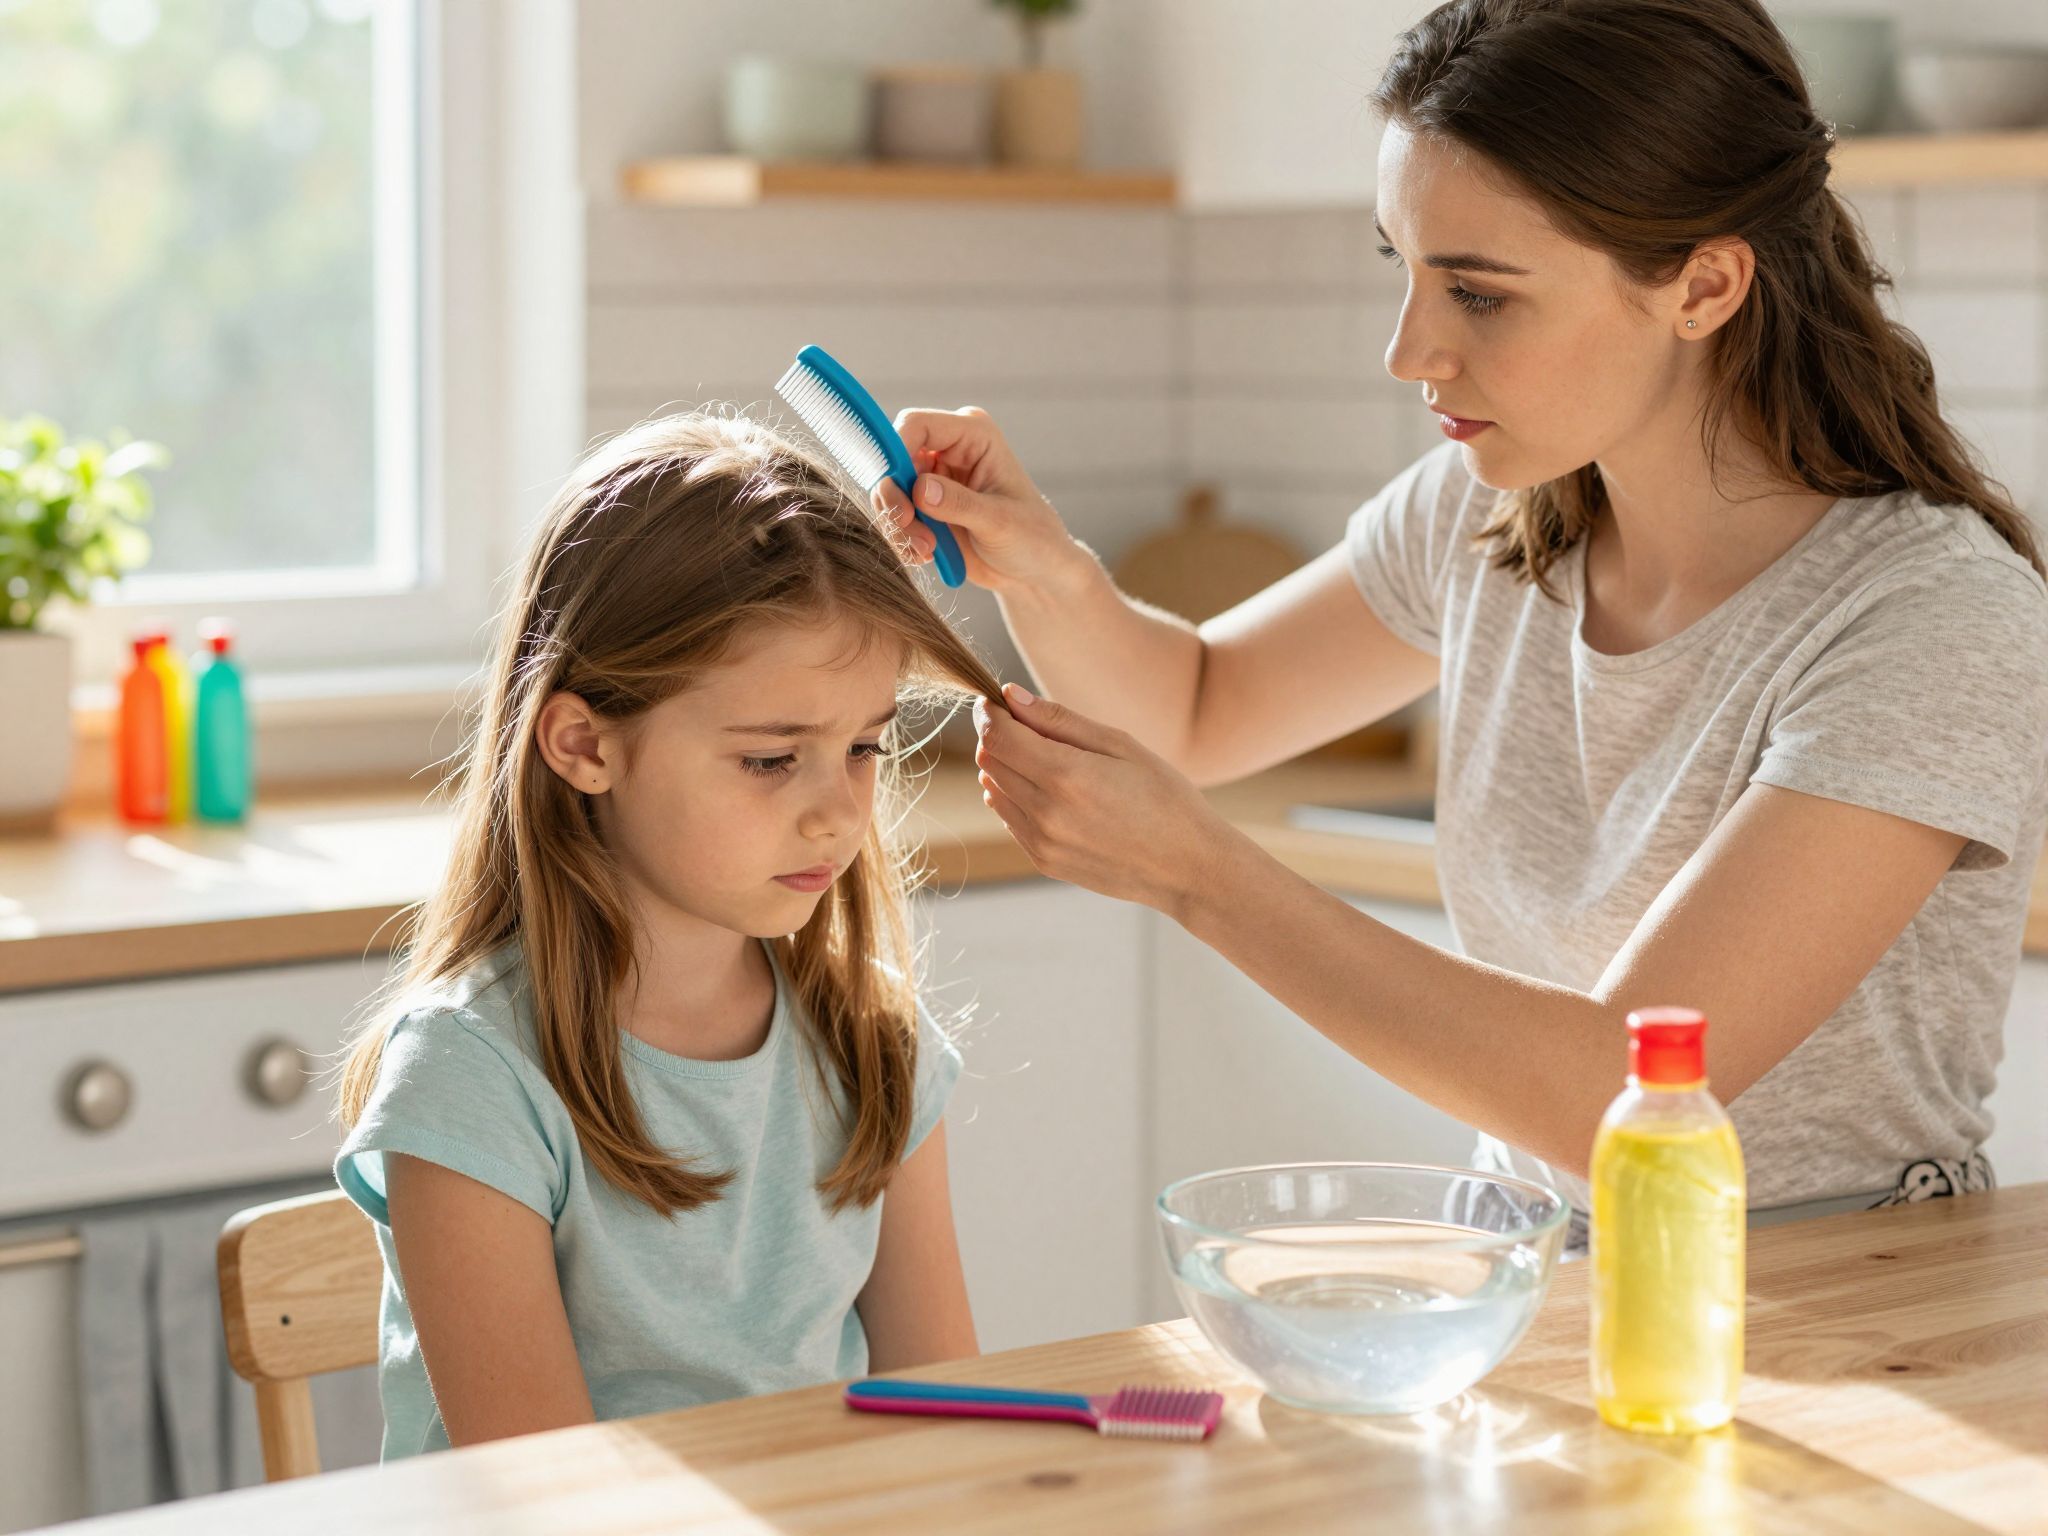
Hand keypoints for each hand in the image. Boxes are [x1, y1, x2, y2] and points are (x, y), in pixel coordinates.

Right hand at [872, 407, 1088, 595]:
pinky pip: (891, 513)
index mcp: (973, 434)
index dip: (896, 452)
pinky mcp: (922, 505)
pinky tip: (925, 555)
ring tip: (926, 550)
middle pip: (893, 459)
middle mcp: (948, 449)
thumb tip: (919, 489)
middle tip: (914, 533)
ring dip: (899, 525)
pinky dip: (900, 536)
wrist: (1034, 570)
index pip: (917, 425)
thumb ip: (959, 504)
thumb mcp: (1000, 522)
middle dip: (895, 499)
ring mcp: (932, 477)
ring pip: (887, 490)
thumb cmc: (1032, 538)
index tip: (900, 496)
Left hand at [973, 682, 1238, 917]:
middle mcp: (1046, 812)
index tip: (997, 701)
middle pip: (989, 761)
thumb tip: (1009, 695)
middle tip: (1029, 728)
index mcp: (1066, 775)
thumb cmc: (1165, 796)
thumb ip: (1059, 720)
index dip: (989, 712)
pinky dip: (1018, 798)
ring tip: (1049, 762)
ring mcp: (1041, 842)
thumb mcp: (1120, 745)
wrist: (1187, 866)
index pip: (997, 735)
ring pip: (993, 790)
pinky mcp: (1043, 861)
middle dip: (998, 737)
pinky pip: (1009, 819)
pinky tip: (1055, 794)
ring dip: (1006, 769)